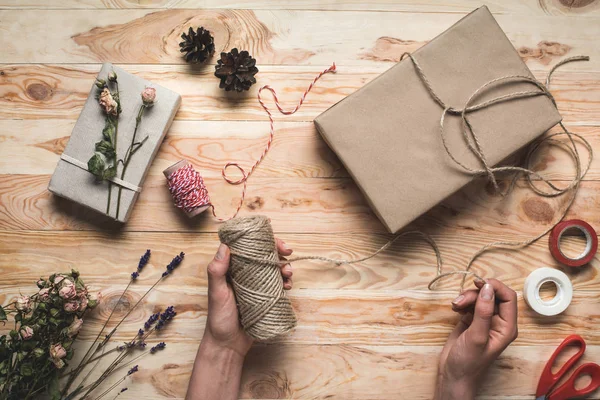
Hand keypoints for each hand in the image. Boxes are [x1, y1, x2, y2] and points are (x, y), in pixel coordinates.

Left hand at [202, 238, 293, 356]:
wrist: (229, 344)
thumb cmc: (219, 318)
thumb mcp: (217, 293)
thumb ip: (217, 271)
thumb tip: (225, 246)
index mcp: (232, 267)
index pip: (248, 246)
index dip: (263, 240)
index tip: (275, 241)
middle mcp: (245, 272)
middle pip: (264, 254)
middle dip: (278, 251)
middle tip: (288, 252)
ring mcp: (256, 284)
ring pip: (273, 268)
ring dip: (284, 266)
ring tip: (288, 274)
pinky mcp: (265, 296)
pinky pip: (278, 284)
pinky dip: (285, 281)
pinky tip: (288, 286)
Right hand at [435, 278, 517, 399]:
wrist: (453, 376)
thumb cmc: (468, 363)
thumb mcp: (477, 337)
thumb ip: (483, 312)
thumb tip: (487, 288)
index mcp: (507, 327)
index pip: (508, 297)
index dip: (495, 287)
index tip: (478, 283)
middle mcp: (498, 322)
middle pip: (492, 294)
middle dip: (475, 293)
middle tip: (460, 300)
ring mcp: (485, 320)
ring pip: (479, 297)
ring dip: (466, 297)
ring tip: (455, 307)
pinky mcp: (472, 320)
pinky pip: (469, 303)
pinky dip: (461, 302)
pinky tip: (455, 309)